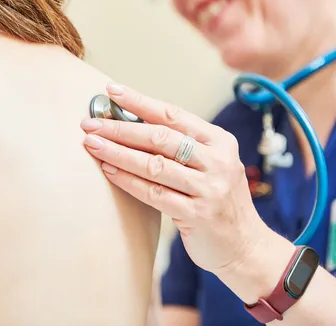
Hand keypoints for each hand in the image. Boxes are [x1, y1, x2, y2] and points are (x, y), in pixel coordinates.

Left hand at [80, 83, 268, 276]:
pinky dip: (129, 181)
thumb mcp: (212, 164)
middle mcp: (217, 161)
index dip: (140, 102)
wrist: (245, 244)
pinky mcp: (197, 214)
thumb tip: (131, 124)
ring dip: (118, 153)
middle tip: (90, 123)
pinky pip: (154, 194)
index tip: (112, 91)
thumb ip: (183, 146)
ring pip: (154, 164)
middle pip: (161, 137)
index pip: (174, 114)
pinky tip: (109, 171)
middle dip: (121, 128)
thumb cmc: (219, 199)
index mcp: (220, 141)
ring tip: (92, 144)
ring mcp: (209, 188)